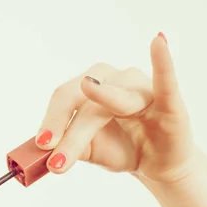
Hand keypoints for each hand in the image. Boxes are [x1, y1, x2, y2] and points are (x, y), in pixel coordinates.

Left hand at [35, 32, 198, 185]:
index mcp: (90, 87)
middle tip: (56, 157)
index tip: (41, 144)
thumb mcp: (86, 151)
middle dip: (67, 129)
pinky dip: (163, 61)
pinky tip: (158, 43)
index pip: (64, 98)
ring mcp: (141, 86)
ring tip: (73, 142)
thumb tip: (37, 152)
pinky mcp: (169, 100)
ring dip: (88, 127)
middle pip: (83, 97)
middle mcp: (113, 80)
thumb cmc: (120, 148)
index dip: (51, 119)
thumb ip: (64, 147)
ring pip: (114, 100)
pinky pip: (166, 80)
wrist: (156, 163)